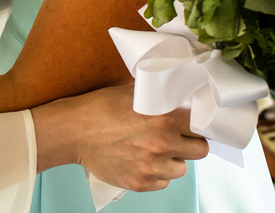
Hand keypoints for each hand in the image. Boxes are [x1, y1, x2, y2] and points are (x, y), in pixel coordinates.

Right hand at [32, 85, 207, 191]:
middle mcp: (162, 144)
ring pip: (182, 169)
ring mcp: (152, 167)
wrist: (73, 131)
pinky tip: (143, 161)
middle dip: (191, 143)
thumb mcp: (131, 92)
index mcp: (163, 118)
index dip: (198, 124)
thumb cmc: (98, 108)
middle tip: (178, 137)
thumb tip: (177, 91)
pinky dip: (157, 174)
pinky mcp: (141, 183)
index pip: (202, 126)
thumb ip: (158, 95)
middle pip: (200, 151)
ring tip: (156, 150)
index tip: (193, 124)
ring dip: (173, 160)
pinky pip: (163, 182)